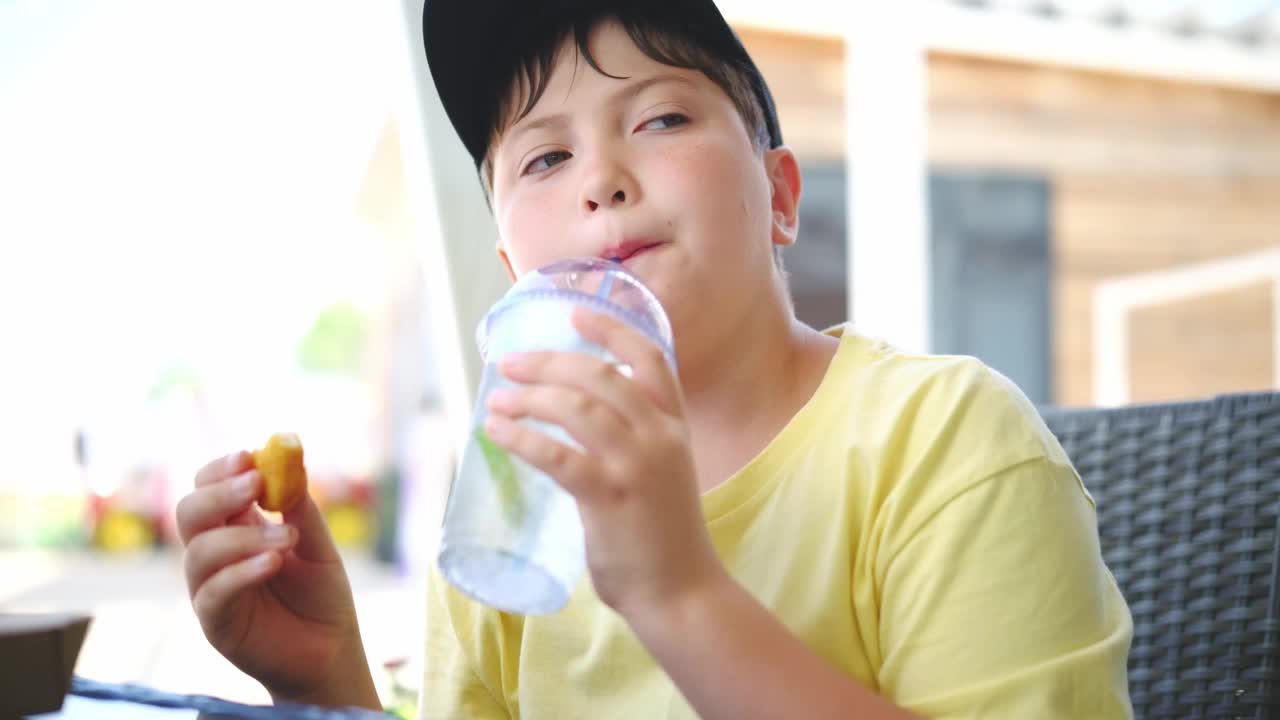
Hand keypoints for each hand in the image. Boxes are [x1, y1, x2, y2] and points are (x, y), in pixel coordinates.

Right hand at [175, 452, 377, 707]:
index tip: (248, 457)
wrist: (330, 650)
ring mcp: (210, 587)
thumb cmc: (321, 596)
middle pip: (190, 512)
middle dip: (219, 493)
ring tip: (287, 540)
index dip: (221, 469)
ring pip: (200, 551)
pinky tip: (273, 561)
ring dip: (244, 536)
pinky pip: (214, 591)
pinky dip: (242, 571)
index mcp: (237, 526)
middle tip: (256, 484)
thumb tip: (290, 462)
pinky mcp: (215, 621)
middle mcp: (216, 553)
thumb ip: (301, 510)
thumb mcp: (318, 546)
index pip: (209, 487)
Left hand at [482, 306, 727, 617]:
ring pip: (577, 408)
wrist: (682, 593)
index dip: (612, 330)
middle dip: (550, 362)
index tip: (576, 313)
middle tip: (511, 364)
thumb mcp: (661, 473)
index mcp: (675, 427)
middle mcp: (660, 437)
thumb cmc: (662, 536)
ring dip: (530, 398)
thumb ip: (629, 442)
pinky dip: (522, 438)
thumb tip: (571, 416)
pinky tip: (497, 433)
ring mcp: (636, 466)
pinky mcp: (609, 498)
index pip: (651, 359)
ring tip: (497, 401)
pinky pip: (557, 455)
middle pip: (601, 376)